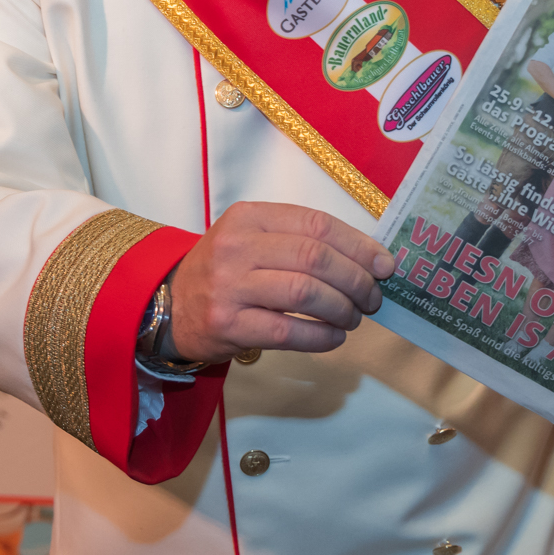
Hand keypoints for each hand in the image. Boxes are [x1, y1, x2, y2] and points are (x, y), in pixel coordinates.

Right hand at [167, 202, 395, 363]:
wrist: (169, 305)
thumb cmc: (224, 271)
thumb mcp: (253, 239)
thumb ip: (301, 242)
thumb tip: (368, 259)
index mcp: (250, 217)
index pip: (317, 224)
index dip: (358, 245)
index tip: (384, 265)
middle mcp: (237, 246)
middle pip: (315, 258)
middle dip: (356, 280)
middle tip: (372, 298)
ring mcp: (229, 286)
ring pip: (305, 293)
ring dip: (342, 309)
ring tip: (353, 318)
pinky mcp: (227, 324)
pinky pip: (287, 331)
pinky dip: (320, 336)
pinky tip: (333, 338)